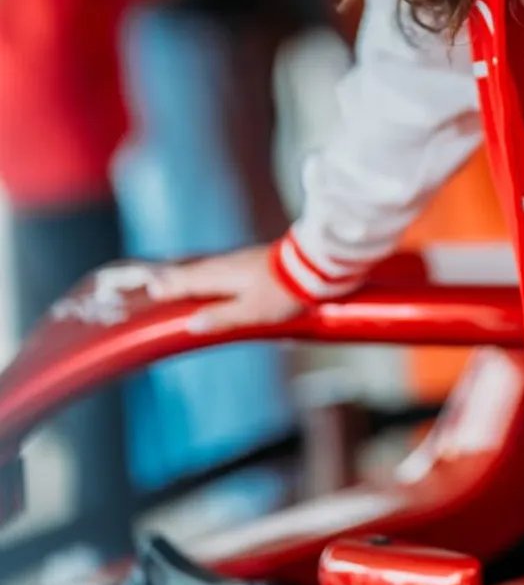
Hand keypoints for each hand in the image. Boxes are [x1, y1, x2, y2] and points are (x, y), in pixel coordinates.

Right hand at [145, 244, 305, 332]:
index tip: (149, 289)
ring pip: (208, 266)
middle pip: (193, 271)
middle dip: (173, 277)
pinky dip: (208, 271)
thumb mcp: (252, 312)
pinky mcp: (253, 260)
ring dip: (190, 273)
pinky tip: (212, 276)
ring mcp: (240, 260)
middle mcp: (227, 263)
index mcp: (222, 275)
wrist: (313, 266)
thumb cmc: (282, 292)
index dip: (167, 286)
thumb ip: (221, 317)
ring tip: (176, 279)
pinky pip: (221, 266)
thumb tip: (192, 324)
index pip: (186, 280)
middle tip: (153, 282)